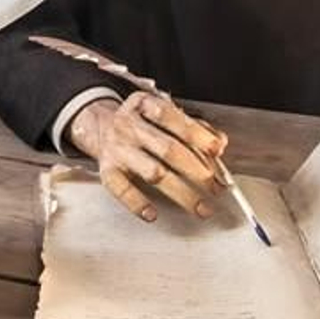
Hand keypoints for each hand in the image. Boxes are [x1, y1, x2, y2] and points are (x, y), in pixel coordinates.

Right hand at [67, 91, 228, 221]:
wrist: (101, 128)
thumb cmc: (141, 124)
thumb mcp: (164, 114)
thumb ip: (194, 126)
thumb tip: (219, 142)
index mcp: (143, 105)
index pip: (171, 117)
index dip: (197, 134)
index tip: (216, 149)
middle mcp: (128, 126)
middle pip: (167, 148)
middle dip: (197, 170)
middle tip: (215, 186)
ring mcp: (117, 149)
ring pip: (153, 172)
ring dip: (182, 192)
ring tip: (201, 206)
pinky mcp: (107, 171)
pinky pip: (122, 190)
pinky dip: (138, 203)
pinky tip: (153, 213)